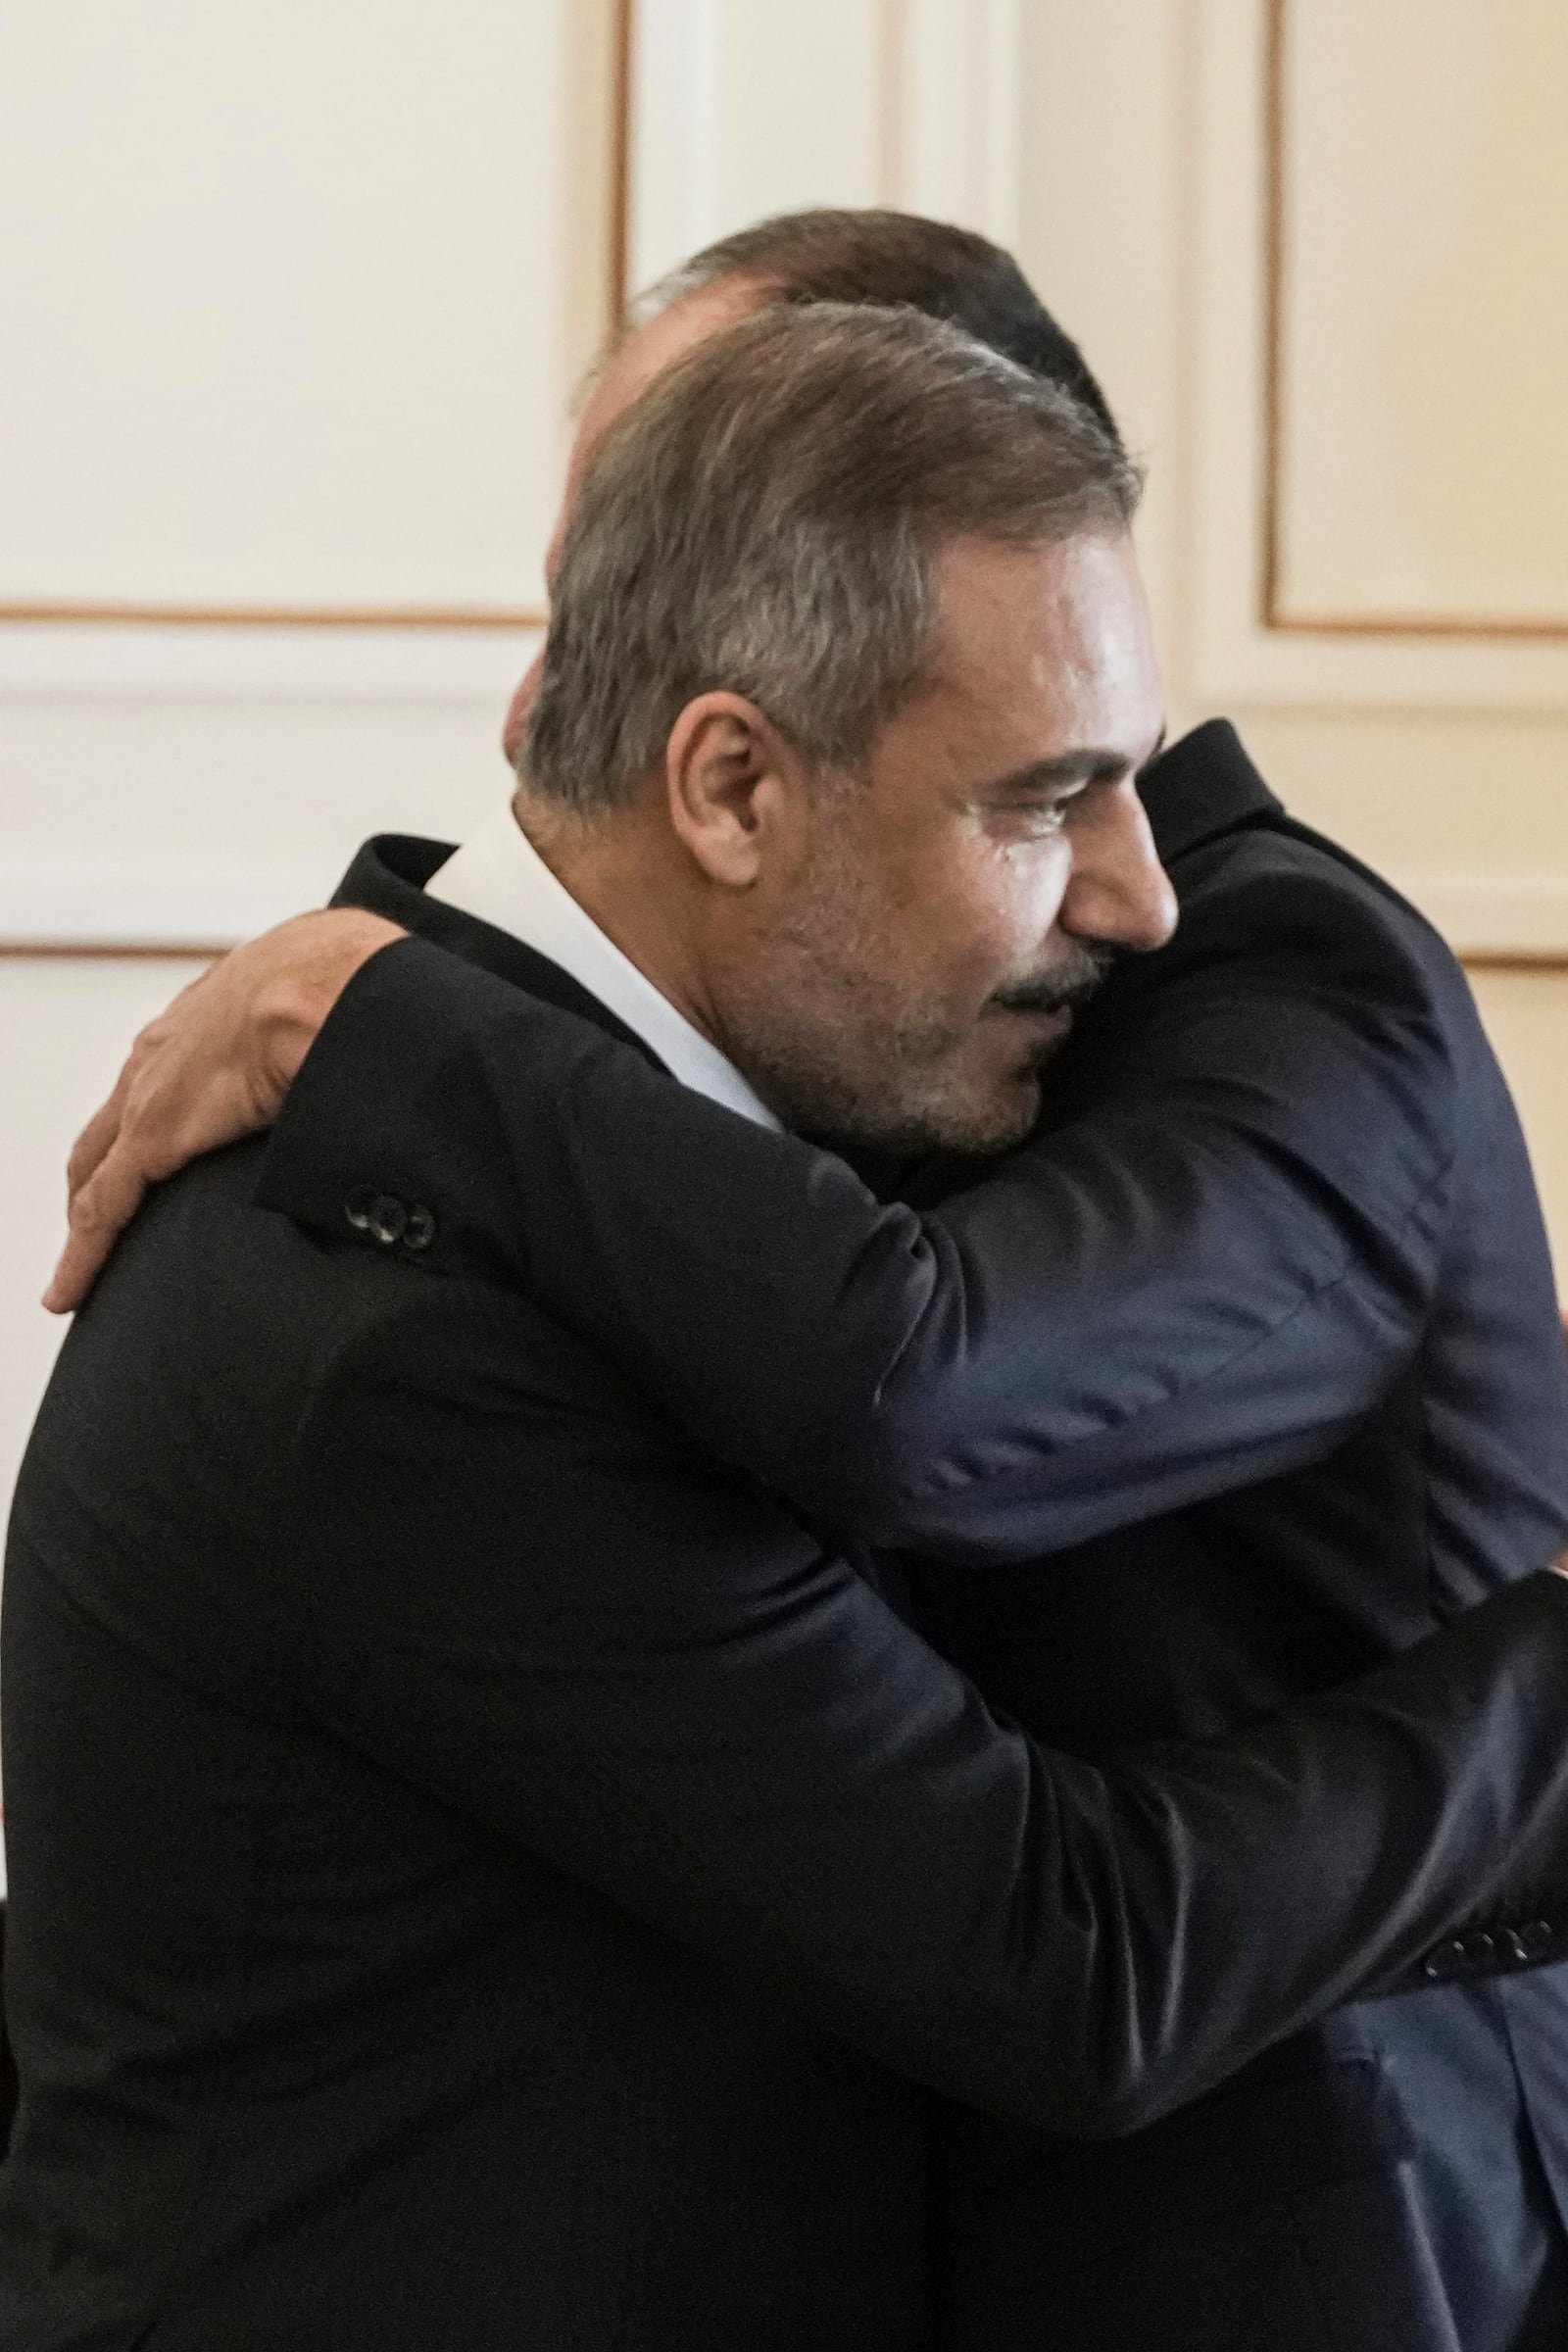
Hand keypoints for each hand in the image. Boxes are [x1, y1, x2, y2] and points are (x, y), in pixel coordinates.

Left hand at [44, 906, 404, 1313]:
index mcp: (212, 1019)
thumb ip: (336, 1050)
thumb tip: (372, 1086)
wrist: (331, 980)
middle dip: (103, 1175)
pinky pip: (102, 1208)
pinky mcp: (152, 1138)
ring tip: (84, 1268)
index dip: (151, 1129)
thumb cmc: (349, 981)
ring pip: (99, 1174)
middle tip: (103, 1225)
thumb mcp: (334, 1012)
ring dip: (91, 1220)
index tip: (154, 1162)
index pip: (164, 1082)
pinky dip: (83, 1255)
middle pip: (114, 1128)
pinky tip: (72, 1290)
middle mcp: (166, 1053)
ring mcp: (153, 1097)